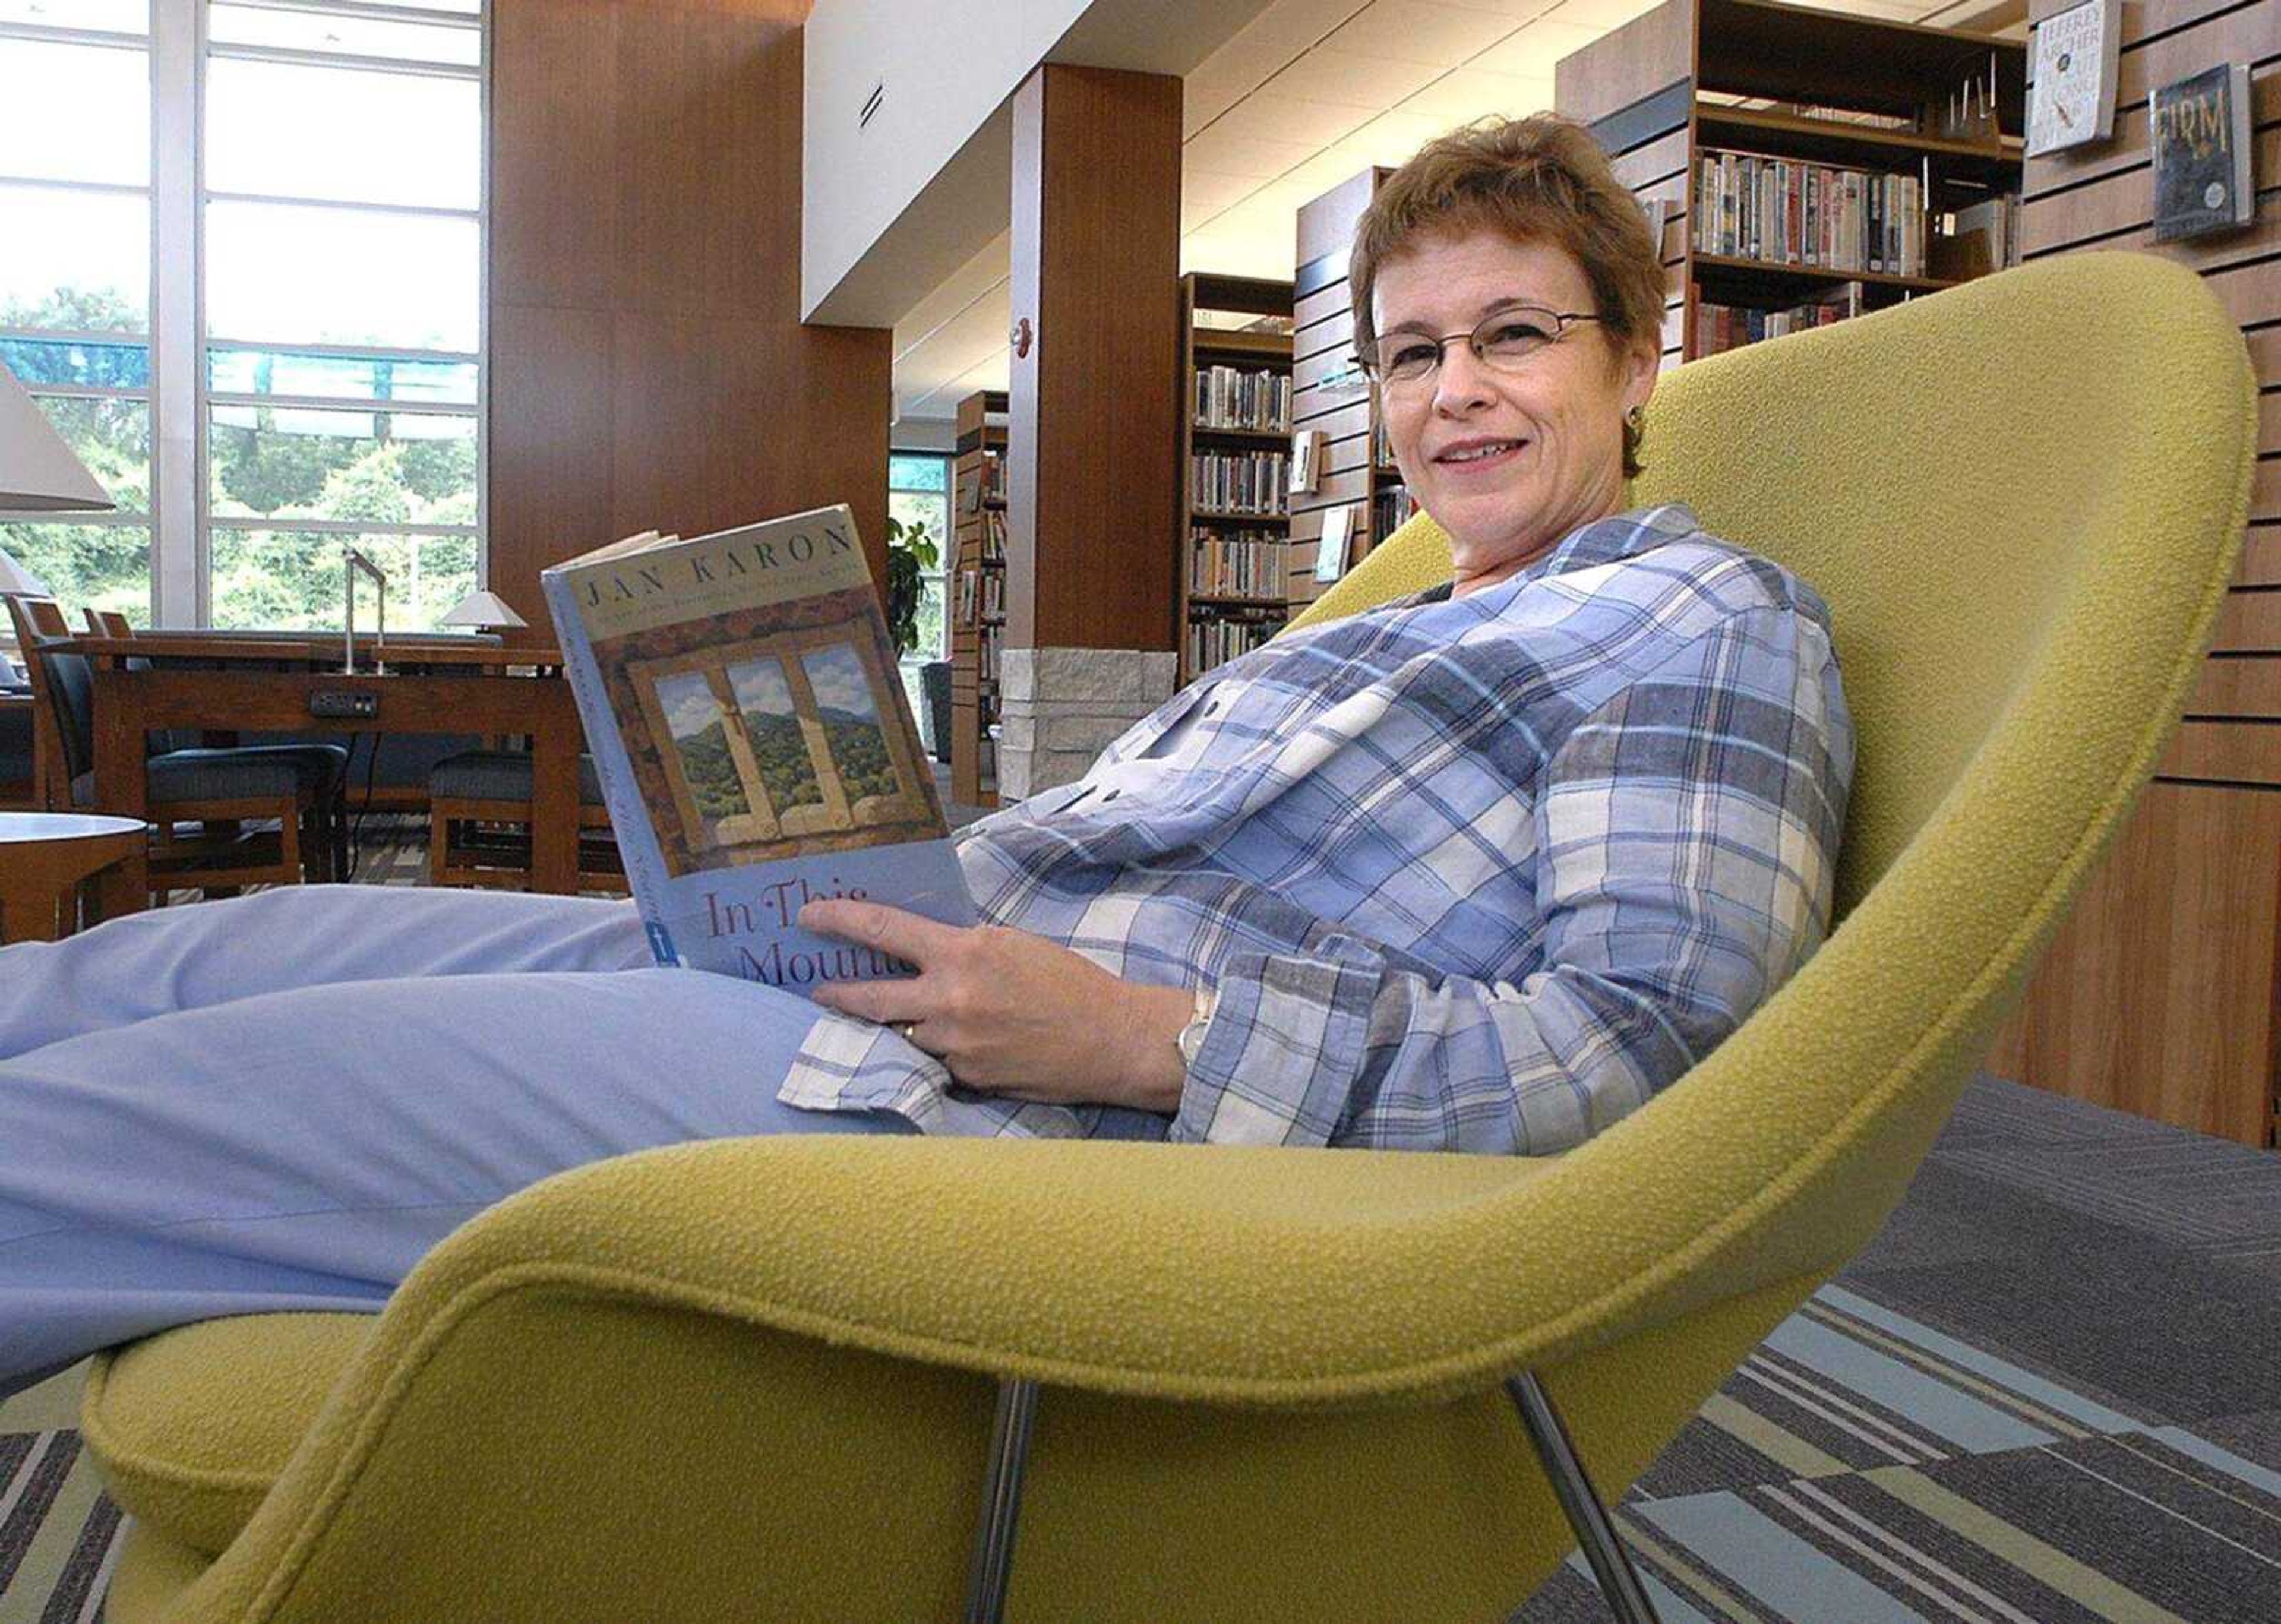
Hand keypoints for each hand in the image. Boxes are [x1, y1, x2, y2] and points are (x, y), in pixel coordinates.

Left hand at [799, 899, 1194, 1112]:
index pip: (883, 930)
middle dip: (835, 992)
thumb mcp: (1012, 944)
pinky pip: (937, 1060)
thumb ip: (963, 947)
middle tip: (815, 987)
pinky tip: (971, 1044)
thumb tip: (925, 949)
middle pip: (868, 997)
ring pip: (902, 1032)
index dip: (839, 920)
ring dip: (898, 1024)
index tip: (809, 914)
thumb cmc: (1069, 983)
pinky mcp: (966, 1079)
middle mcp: (949, 1000)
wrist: (1111, 1039)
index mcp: (962, 953)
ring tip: (900, 1017)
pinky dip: (942, 1050)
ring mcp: (954, 1045)